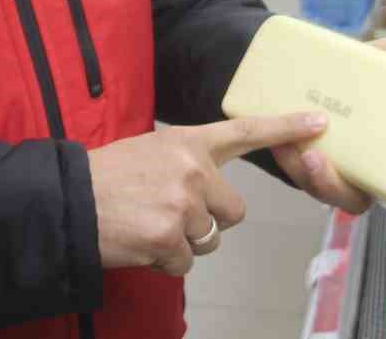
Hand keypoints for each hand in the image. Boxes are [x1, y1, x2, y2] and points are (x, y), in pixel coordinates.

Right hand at [89, 112, 327, 275]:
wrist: (67, 200)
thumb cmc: (107, 178)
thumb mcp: (150, 151)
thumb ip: (186, 164)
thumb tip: (208, 192)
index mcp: (188, 142)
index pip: (245, 132)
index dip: (285, 128)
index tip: (319, 123)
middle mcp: (192, 168)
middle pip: (233, 211)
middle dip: (208, 220)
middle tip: (167, 213)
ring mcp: (182, 203)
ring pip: (210, 240)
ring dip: (184, 243)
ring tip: (148, 224)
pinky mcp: (169, 237)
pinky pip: (185, 263)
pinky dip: (165, 262)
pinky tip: (140, 242)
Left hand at [270, 37, 385, 249]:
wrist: (296, 81)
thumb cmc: (350, 79)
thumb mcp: (373, 61)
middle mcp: (381, 170)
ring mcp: (348, 177)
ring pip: (350, 199)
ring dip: (336, 185)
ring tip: (317, 157)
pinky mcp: (314, 176)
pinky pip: (312, 182)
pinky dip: (305, 169)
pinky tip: (296, 149)